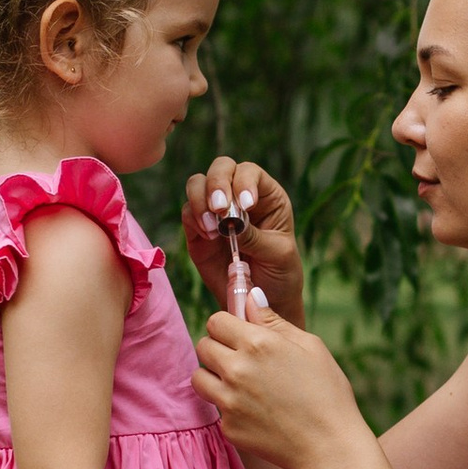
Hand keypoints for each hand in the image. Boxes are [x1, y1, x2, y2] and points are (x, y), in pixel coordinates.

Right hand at [182, 158, 303, 322]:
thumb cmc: (280, 273)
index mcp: (266, 196)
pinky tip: (209, 238)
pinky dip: (193, 220)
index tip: (247, 204)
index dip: (244, 181)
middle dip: (218, 183)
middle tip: (220, 210)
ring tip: (213, 229)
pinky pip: (187, 213)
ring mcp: (216, 211)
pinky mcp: (198, 229)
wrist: (262, 300)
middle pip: (221, 168)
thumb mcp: (278, 255)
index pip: (250, 172)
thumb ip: (256, 237)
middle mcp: (239, 196)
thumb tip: (230, 222)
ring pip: (197, 184)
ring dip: (201, 201)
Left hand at [191, 305, 367, 468]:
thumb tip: (251, 297)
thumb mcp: (310, 347)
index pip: (216, 321)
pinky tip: (256, 412)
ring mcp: (229, 401)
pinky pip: (216, 409)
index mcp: (257, 343)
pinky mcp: (228, 427)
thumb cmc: (328, 393)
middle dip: (219, 349)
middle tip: (242, 361)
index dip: (228, 326)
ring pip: (198, 378)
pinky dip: (230, 408)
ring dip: (214, 377)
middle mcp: (237, 370)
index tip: (240, 335)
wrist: (330, 447)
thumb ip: (273, 321)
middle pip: (203, 346)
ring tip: (240, 385)